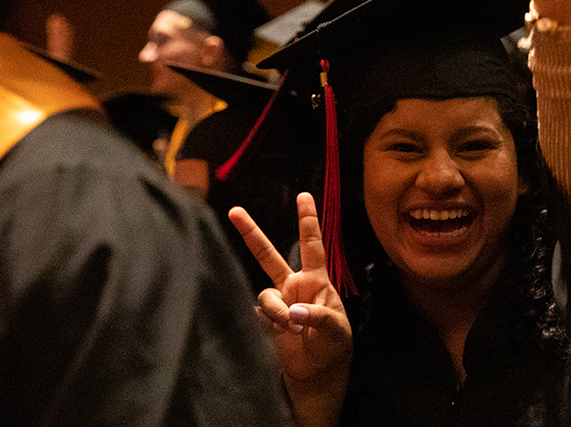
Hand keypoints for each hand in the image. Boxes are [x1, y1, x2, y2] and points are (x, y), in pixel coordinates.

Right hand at [229, 194, 351, 397]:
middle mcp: (293, 286)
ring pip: (265, 293)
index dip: (308, 220)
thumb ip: (316, 315)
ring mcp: (277, 303)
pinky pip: (259, 313)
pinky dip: (270, 322)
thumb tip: (292, 311)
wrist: (317, 374)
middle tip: (235, 211)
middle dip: (252, 233)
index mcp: (316, 281)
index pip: (312, 244)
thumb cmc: (333, 347)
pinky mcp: (265, 320)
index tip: (304, 195)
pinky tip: (281, 332)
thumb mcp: (335, 328)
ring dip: (276, 310)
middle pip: (269, 255)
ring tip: (292, 326)